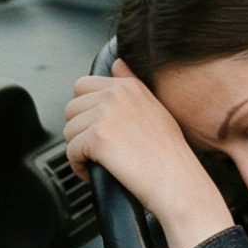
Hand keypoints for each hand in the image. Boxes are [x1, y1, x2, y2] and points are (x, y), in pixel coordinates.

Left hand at [65, 60, 232, 247]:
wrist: (178, 183)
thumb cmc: (170, 154)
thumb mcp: (154, 107)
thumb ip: (130, 82)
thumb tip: (116, 64)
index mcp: (128, 85)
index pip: (83, 86)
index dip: (86, 112)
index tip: (101, 130)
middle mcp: (116, 94)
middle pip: (72, 108)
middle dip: (80, 131)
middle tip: (101, 149)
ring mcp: (106, 114)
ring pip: (69, 131)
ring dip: (80, 150)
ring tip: (102, 162)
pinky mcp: (97, 137)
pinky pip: (70, 152)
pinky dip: (79, 167)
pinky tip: (97, 172)